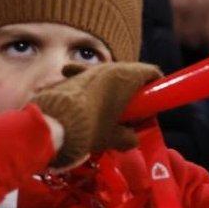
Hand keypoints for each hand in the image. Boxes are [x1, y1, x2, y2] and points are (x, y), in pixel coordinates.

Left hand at [33, 63, 162, 168]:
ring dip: (112, 87)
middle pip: (130, 72)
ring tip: (110, 106)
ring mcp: (87, 70)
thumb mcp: (115, 137)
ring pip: (107, 74)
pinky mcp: (69, 76)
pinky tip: (83, 92)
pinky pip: (84, 75)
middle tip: (135, 108)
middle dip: (135, 88)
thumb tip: (132, 139)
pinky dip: (88, 83)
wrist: (51, 127)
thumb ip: (129, 137)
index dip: (157, 85)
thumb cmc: (91, 129)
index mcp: (126, 77)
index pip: (151, 72)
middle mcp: (108, 68)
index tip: (156, 100)